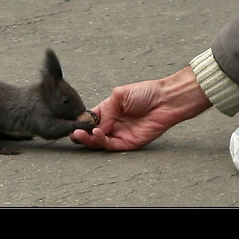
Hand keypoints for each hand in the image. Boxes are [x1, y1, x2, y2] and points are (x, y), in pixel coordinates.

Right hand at [71, 66, 211, 150]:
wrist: (166, 100)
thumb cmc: (146, 93)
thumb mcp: (119, 94)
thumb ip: (105, 109)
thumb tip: (95, 125)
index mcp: (110, 110)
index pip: (91, 119)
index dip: (81, 122)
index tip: (72, 123)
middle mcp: (113, 123)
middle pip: (93, 133)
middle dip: (81, 134)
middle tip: (73, 133)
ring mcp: (121, 133)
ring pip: (100, 142)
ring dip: (88, 139)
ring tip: (80, 134)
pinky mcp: (129, 143)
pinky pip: (111, 145)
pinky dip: (101, 141)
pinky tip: (97, 133)